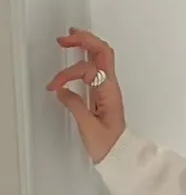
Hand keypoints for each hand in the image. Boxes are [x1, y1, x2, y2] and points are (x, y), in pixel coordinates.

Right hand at [46, 28, 124, 163]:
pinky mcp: (104, 93)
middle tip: (65, 38)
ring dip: (86, 44)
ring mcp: (108, 88)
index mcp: (108, 92)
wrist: (121, 156)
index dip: (68, 74)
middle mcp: (110, 87)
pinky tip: (78, 55)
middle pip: (102, 52)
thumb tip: (62, 91)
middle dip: (84, 40)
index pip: (87, 70)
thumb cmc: (109, 146)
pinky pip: (97, 67)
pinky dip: (86, 57)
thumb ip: (75, 106)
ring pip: (101, 57)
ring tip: (70, 38)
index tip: (55, 86)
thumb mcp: (88, 127)